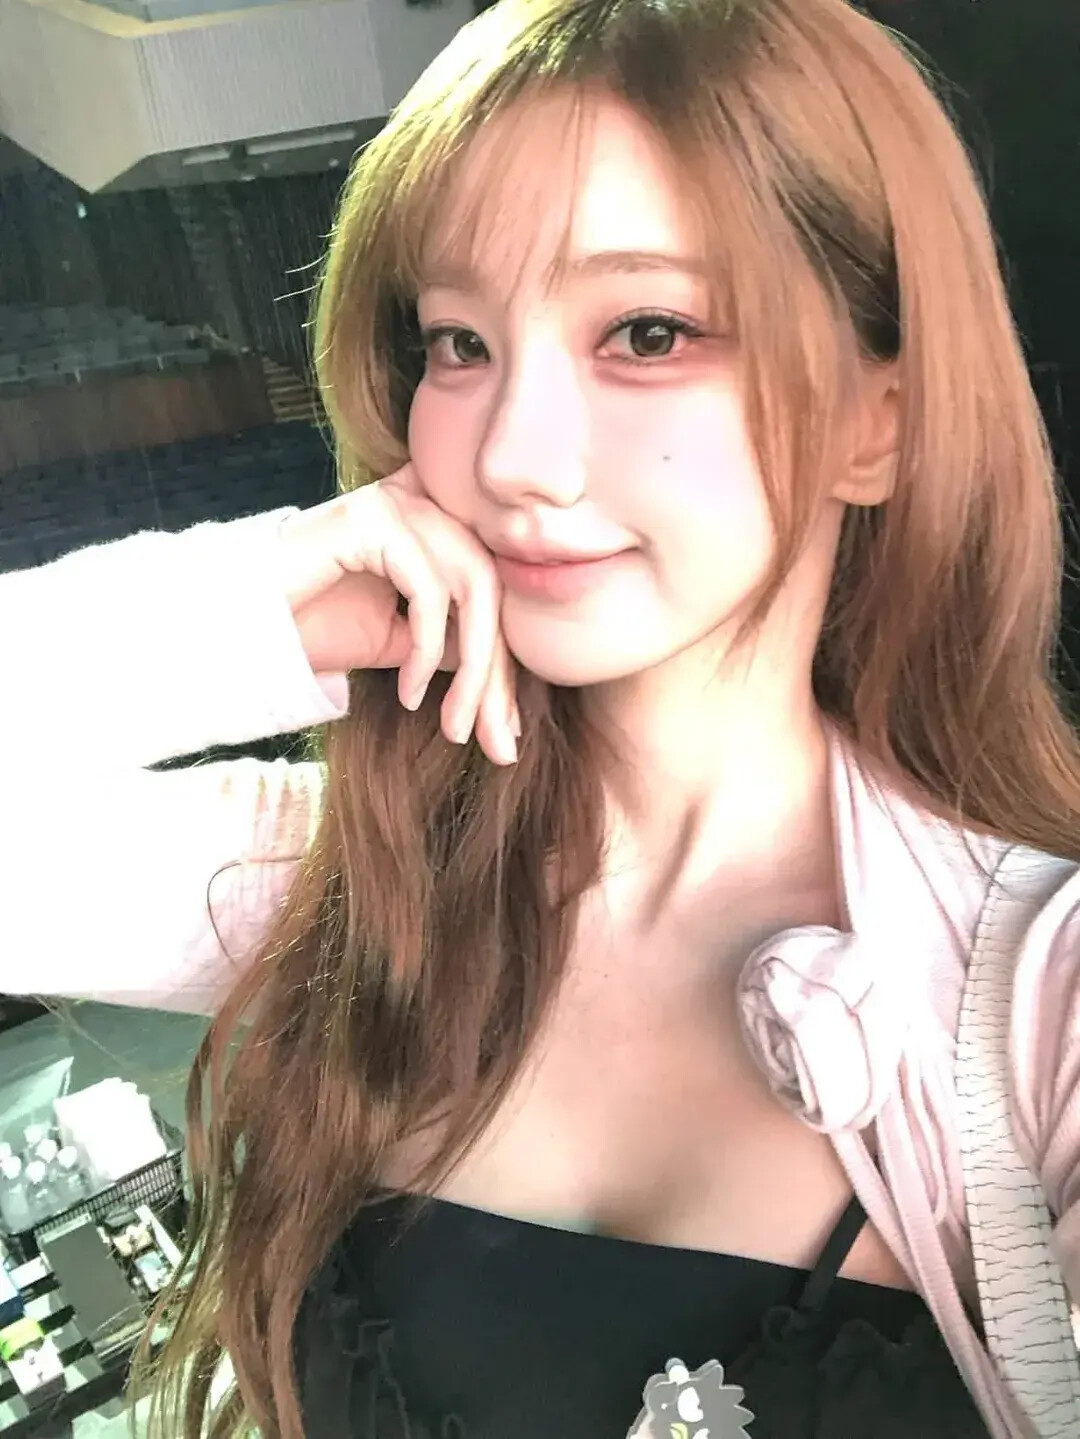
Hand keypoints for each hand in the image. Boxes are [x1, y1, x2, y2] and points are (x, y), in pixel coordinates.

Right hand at [278, 463, 518, 764]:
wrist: (238, 625)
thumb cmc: (310, 628)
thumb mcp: (398, 643)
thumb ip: (449, 641)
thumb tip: (504, 673)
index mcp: (431, 523)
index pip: (492, 589)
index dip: (505, 662)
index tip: (506, 732)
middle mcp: (420, 500)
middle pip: (492, 589)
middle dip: (498, 676)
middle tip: (498, 744)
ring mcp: (397, 502)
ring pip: (472, 588)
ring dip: (473, 672)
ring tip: (454, 728)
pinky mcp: (373, 517)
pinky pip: (428, 589)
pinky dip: (426, 649)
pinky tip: (409, 693)